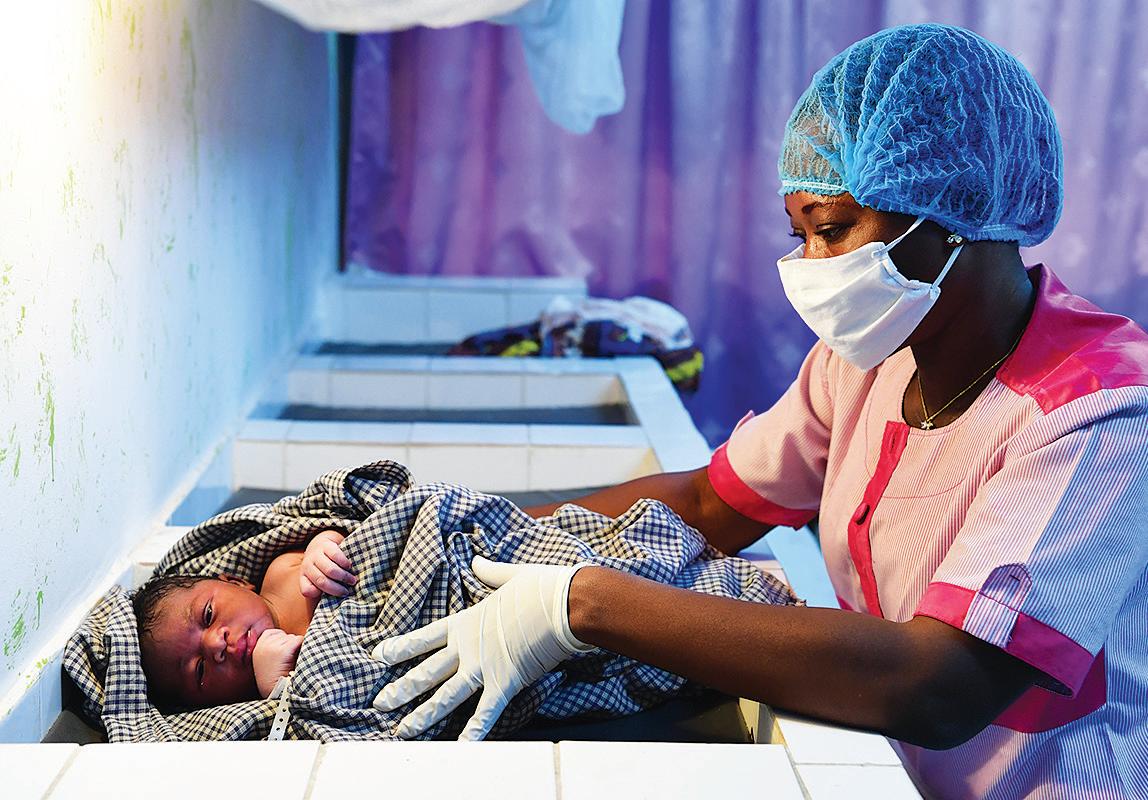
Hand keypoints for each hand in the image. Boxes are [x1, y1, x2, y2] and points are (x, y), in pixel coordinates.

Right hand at [252, 628, 302, 697]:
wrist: (277, 694)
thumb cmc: (276, 679)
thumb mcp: (267, 660)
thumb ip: (272, 647)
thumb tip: (292, 636)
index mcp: (258, 646)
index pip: (274, 633)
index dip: (282, 642)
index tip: (282, 656)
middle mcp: (263, 644)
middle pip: (286, 635)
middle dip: (290, 646)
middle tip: (286, 663)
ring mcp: (273, 646)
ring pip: (294, 638)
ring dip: (297, 648)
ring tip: (290, 665)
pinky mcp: (284, 650)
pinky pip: (300, 640)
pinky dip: (303, 648)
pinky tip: (296, 661)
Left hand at [300, 529, 356, 597]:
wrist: (320, 544)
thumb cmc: (321, 566)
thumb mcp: (316, 578)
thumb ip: (321, 588)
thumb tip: (334, 597)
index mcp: (304, 576)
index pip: (307, 590)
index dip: (320, 595)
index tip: (334, 597)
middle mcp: (307, 565)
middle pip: (322, 581)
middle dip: (337, 588)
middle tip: (347, 591)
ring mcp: (315, 554)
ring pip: (330, 570)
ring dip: (343, 577)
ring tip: (352, 580)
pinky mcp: (325, 545)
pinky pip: (335, 556)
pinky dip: (344, 563)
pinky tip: (349, 567)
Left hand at [371, 556, 594, 740]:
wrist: (564, 603)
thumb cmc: (541, 587)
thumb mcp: (509, 575)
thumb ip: (489, 572)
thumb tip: (477, 561)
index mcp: (467, 621)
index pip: (426, 637)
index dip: (402, 647)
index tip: (380, 655)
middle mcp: (469, 647)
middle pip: (427, 671)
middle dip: (401, 689)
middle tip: (379, 703)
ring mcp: (485, 666)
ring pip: (446, 696)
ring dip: (424, 715)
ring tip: (403, 730)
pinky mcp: (506, 682)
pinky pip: (486, 712)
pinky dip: (473, 732)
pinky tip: (460, 748)